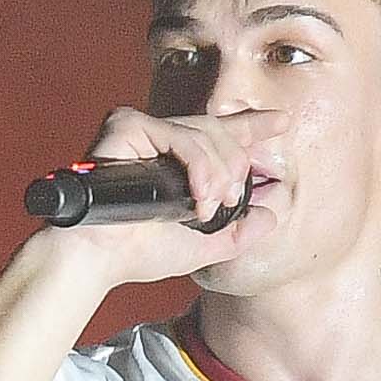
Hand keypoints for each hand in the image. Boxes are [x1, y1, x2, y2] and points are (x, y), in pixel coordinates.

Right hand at [38, 107, 265, 291]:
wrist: (99, 259)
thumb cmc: (136, 254)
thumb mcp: (203, 247)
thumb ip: (239, 233)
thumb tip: (271, 215)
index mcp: (175, 162)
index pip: (220, 133)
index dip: (252, 126)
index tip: (281, 121)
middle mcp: (159, 141)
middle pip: (219, 131)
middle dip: (234, 166)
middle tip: (227, 200)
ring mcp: (143, 130)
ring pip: (204, 133)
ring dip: (217, 173)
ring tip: (207, 207)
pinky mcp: (127, 125)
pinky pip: (180, 135)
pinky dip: (198, 164)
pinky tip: (197, 194)